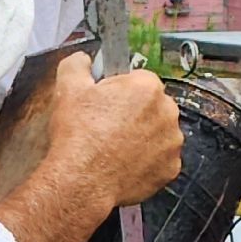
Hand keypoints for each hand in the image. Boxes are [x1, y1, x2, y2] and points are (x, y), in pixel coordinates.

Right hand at [45, 52, 182, 206]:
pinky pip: (160, 160)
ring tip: (114, 148)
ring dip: (142, 137)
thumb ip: (77, 65)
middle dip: (133, 114)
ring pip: (157, 133)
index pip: (138, 80)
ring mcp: (172, 142)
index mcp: (148, 87)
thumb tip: (82, 59)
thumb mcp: (68, 89)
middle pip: (151, 106)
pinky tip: (124, 164)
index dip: (119, 91)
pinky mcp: (171, 169)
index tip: (105, 104)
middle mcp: (168, 112)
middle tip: (107, 127)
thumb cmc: (78, 136)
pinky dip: (146, 162)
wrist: (82, 181)